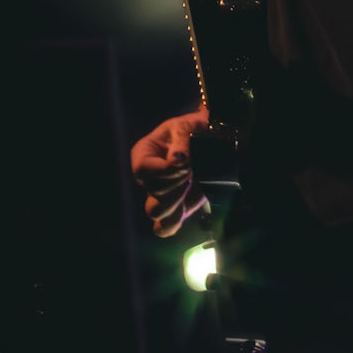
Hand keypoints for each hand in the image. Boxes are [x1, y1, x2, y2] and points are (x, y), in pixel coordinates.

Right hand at [130, 108, 209, 237]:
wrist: (209, 139)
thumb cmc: (194, 129)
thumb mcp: (187, 127)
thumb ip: (181, 140)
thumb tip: (176, 159)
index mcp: (144, 154)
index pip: (143, 169)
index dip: (165, 170)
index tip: (184, 162)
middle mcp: (149, 177)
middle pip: (153, 192)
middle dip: (176, 183)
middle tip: (192, 170)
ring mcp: (160, 195)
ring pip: (158, 211)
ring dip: (178, 201)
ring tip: (191, 184)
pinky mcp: (175, 208)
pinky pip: (165, 226)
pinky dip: (174, 222)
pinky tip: (184, 209)